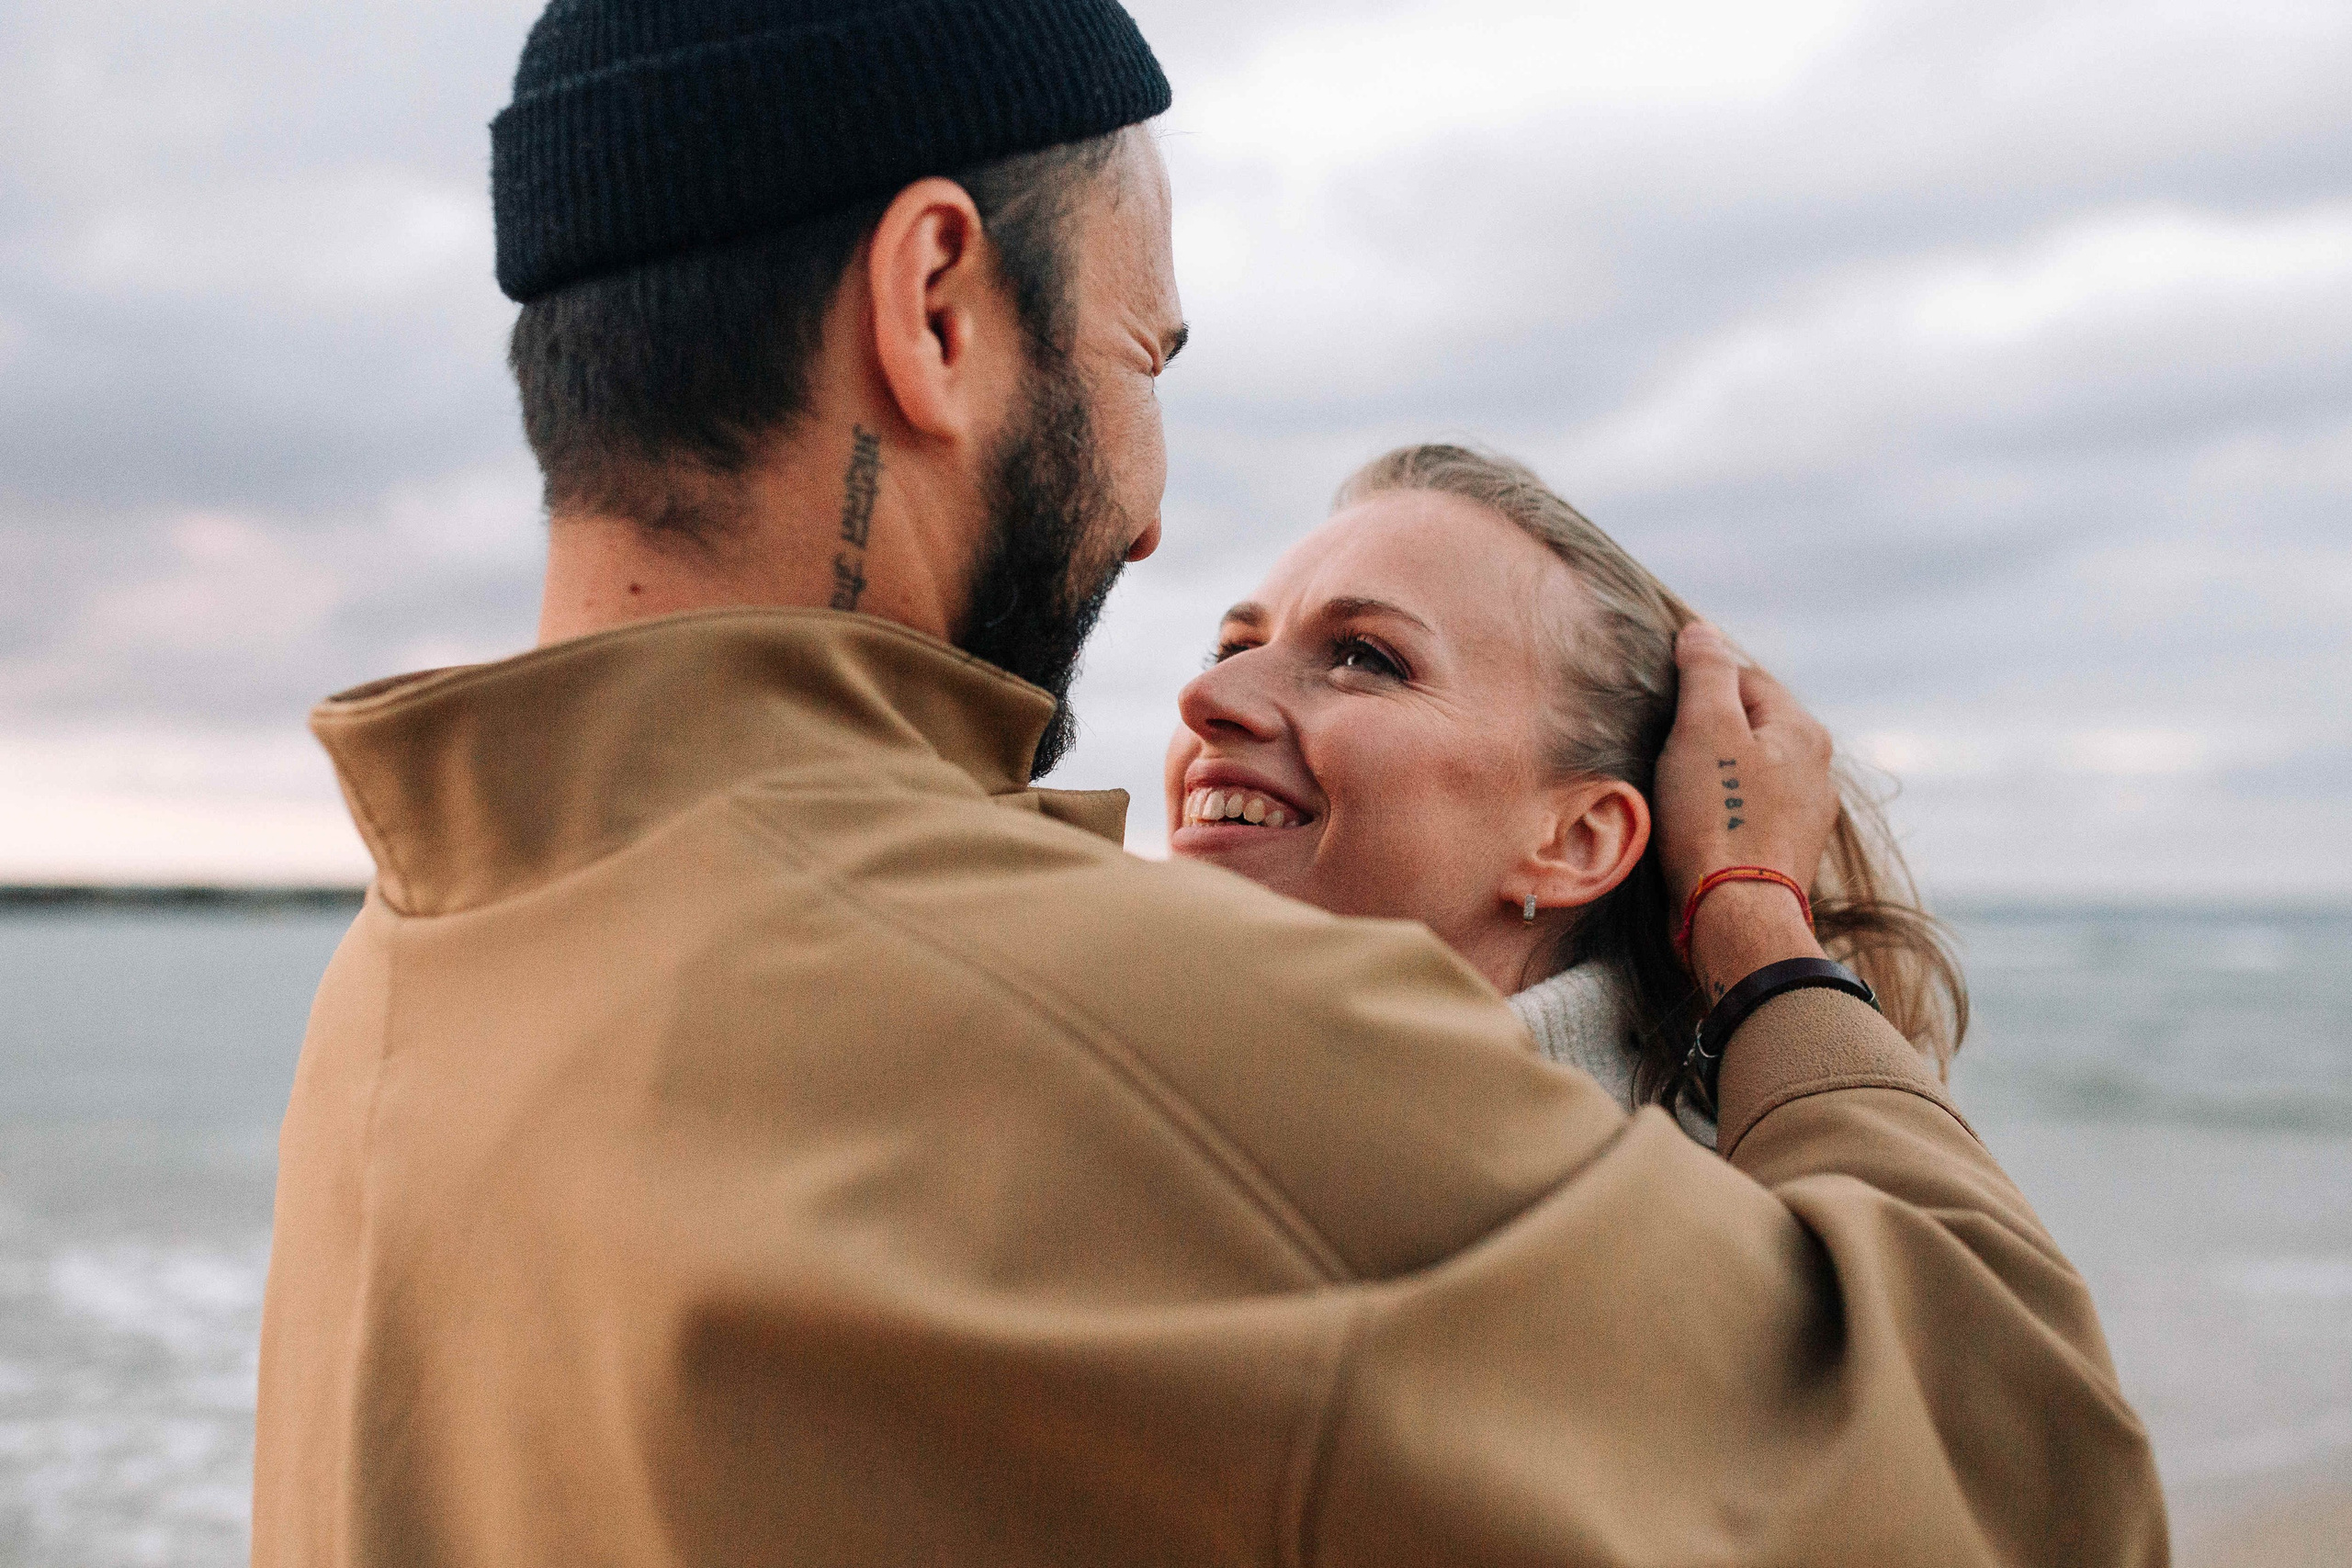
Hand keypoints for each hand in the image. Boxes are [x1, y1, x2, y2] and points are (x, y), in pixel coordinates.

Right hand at [1654, 623, 1837, 995]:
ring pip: (1750, 772)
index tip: (1663, 704)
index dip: (1699, 682)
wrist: (1736, 919)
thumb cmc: (1718, 820)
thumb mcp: (1704, 729)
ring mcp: (1805, 817)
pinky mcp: (1785, 854)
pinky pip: (1749, 813)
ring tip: (1676, 790)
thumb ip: (1705, 673)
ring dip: (1714, 773)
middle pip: (1750, 726)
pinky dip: (1723, 811)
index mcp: (1803, 731)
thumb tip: (1701, 632)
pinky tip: (1695, 827)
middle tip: (1664, 747)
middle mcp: (1816, 771)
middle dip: (1707, 730)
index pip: (1746, 678)